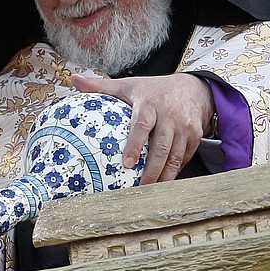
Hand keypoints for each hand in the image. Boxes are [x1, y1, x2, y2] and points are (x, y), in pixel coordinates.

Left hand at [70, 73, 213, 184]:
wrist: (193, 88)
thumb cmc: (153, 89)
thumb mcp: (128, 84)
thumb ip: (101, 85)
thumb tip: (74, 79)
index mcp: (150, 104)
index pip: (141, 126)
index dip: (134, 145)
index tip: (126, 163)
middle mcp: (170, 116)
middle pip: (161, 148)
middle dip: (151, 171)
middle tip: (139, 189)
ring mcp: (185, 127)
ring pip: (175, 157)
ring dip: (165, 177)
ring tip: (151, 192)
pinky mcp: (196, 136)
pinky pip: (185, 157)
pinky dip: (175, 171)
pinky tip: (164, 182)